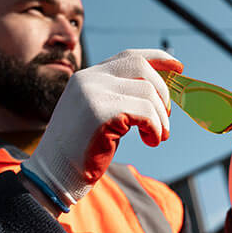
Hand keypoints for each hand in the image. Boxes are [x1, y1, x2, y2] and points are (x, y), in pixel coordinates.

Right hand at [23, 49, 182, 208]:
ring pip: (148, 93)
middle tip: (164, 118)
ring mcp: (93, 94)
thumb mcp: (99, 115)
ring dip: (160, 118)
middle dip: (163, 92)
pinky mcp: (101, 113)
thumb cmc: (80, 151)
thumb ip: (120, 98)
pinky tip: (150, 141)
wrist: (53, 176)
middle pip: (142, 68)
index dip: (158, 58)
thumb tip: (158, 93)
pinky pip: (145, 113)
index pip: (129, 56)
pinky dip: (155, 128)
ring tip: (156, 136)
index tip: (178, 67)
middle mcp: (89, 79)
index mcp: (87, 77)